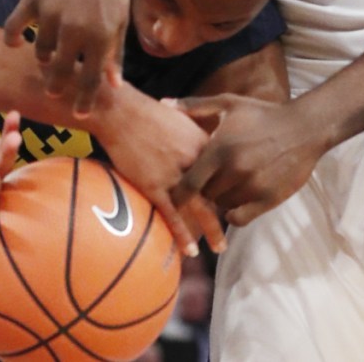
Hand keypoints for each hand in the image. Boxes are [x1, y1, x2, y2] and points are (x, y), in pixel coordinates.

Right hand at [4, 0, 128, 115]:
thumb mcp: (121, 16)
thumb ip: (115, 53)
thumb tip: (114, 85)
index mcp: (102, 35)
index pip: (91, 80)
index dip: (85, 100)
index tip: (81, 114)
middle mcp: (76, 28)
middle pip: (60, 73)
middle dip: (57, 87)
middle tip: (54, 91)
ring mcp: (51, 14)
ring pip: (39, 53)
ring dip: (42, 59)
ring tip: (46, 58)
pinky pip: (14, 28)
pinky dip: (13, 39)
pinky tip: (15, 43)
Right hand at [93, 89, 225, 257]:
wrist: (123, 112)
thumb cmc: (149, 112)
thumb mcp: (182, 118)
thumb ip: (195, 132)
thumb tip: (202, 143)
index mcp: (203, 143)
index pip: (225, 170)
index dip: (233, 186)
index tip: (240, 199)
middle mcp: (195, 161)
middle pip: (218, 191)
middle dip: (229, 211)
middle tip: (239, 226)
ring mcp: (175, 175)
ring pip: (199, 208)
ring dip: (211, 230)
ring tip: (220, 248)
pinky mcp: (154, 185)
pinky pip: (171, 215)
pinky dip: (182, 234)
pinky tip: (190, 250)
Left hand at [170, 95, 327, 225]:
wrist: (304, 127)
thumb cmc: (263, 114)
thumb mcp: (229, 104)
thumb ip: (194, 106)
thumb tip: (164, 103)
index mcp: (220, 149)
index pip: (188, 183)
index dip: (179, 192)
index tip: (173, 194)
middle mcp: (234, 170)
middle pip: (204, 196)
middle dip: (203, 191)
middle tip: (207, 184)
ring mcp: (252, 187)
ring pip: (222, 206)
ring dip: (220, 200)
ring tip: (226, 187)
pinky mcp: (268, 199)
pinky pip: (239, 218)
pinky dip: (234, 213)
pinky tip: (237, 200)